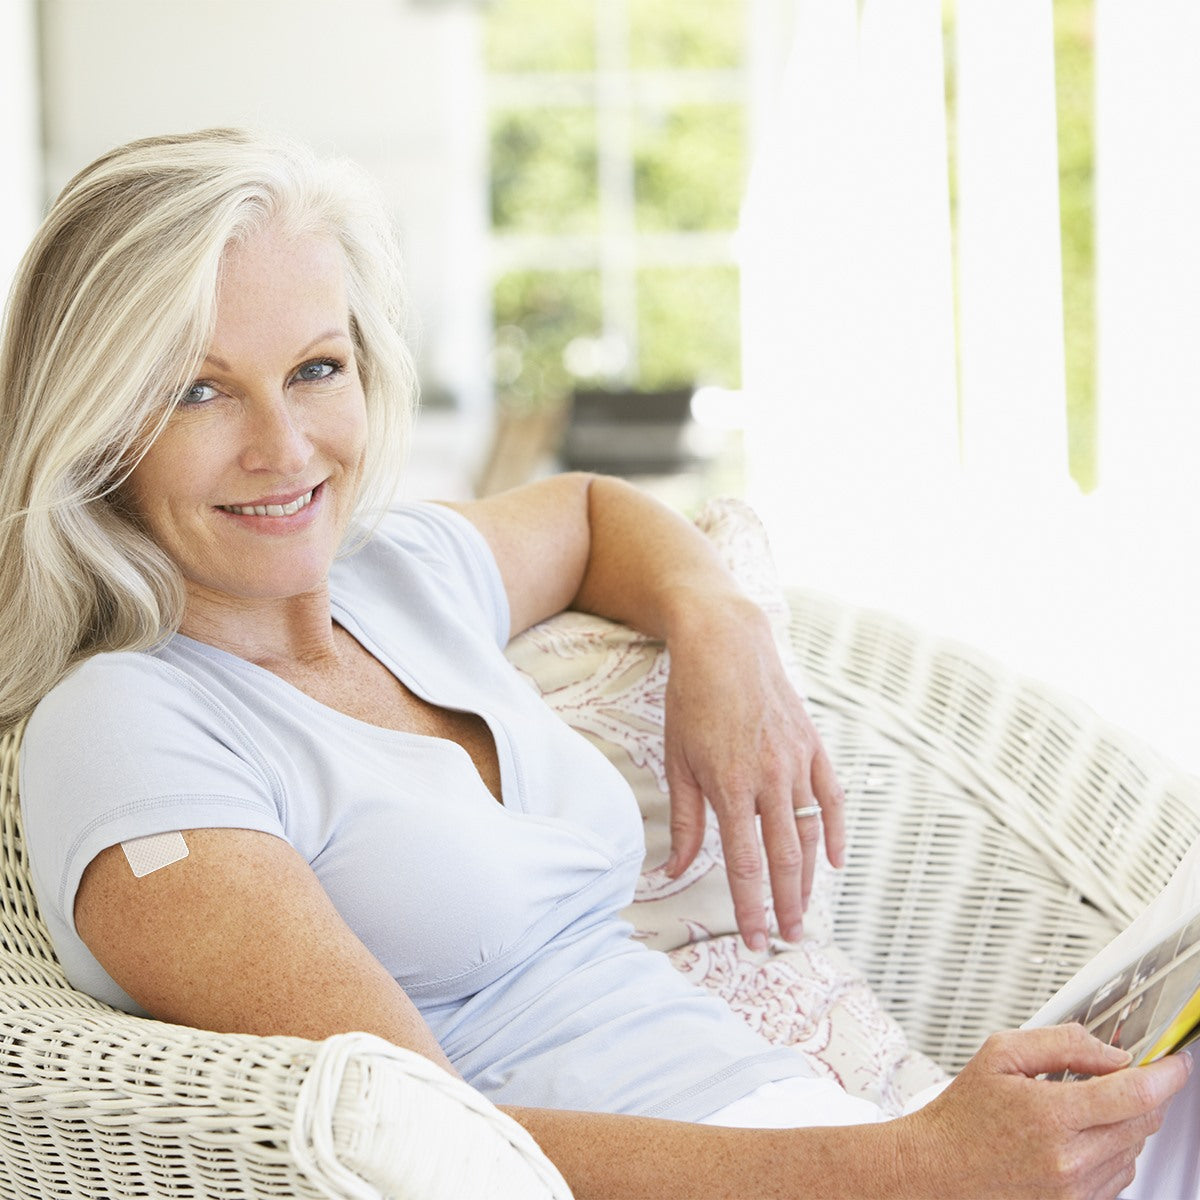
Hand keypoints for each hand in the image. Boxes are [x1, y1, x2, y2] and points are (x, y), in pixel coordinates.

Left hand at [661, 594, 844, 949]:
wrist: (726, 643)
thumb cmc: (692, 701)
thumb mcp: (677, 761)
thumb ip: (684, 821)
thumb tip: (673, 871)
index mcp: (731, 786)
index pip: (744, 863)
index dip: (751, 906)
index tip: (756, 940)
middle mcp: (770, 778)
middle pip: (784, 857)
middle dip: (787, 905)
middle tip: (789, 939)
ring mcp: (797, 762)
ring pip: (811, 833)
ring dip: (809, 878)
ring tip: (804, 911)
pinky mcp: (814, 746)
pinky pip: (833, 797)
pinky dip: (837, 830)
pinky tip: (835, 861)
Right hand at [897, 1024, 1191, 1198]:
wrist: (940, 1170)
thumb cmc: (964, 1115)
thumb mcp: (1000, 1055)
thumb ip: (1061, 1043)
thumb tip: (1111, 1052)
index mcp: (1050, 1115)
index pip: (1134, 1094)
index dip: (1166, 1075)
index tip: (1174, 1063)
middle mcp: (1070, 1159)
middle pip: (1143, 1121)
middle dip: (1141, 1093)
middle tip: (1116, 1077)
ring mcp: (1077, 1190)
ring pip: (1135, 1149)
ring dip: (1124, 1123)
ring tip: (1080, 1110)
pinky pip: (1120, 1176)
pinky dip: (1112, 1151)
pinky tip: (1078, 1138)